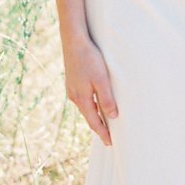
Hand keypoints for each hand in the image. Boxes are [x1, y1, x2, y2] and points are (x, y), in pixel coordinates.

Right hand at [62, 31, 118, 145]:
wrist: (73, 41)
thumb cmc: (89, 59)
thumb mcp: (101, 79)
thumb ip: (106, 99)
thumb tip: (112, 117)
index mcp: (82, 98)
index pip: (94, 121)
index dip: (103, 133)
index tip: (110, 143)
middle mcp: (74, 96)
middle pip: (88, 116)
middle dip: (98, 126)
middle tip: (107, 137)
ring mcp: (71, 88)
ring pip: (85, 107)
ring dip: (93, 115)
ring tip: (102, 122)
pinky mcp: (72, 81)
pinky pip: (82, 98)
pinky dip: (89, 105)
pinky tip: (94, 102)